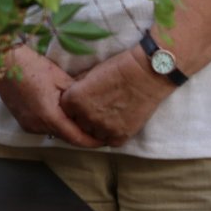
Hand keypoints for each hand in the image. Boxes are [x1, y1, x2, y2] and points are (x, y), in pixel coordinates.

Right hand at [0, 44, 102, 147]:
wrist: (1, 62)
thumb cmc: (30, 66)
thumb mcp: (59, 77)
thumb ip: (76, 96)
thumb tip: (91, 105)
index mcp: (50, 117)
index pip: (77, 138)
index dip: (93, 142)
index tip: (106, 140)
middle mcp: (38, 126)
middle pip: (66, 137)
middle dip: (81, 134)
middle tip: (97, 127)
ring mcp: (28, 125)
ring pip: (54, 132)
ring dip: (66, 127)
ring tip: (80, 118)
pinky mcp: (22, 120)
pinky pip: (43, 126)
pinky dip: (54, 122)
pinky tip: (59, 111)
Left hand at [59, 47, 173, 146]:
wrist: (145, 75)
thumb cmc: (117, 69)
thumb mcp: (90, 73)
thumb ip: (77, 87)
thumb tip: (70, 95)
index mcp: (75, 100)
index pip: (64, 110)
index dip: (72, 107)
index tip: (80, 103)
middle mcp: (86, 116)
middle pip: (77, 124)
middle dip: (83, 118)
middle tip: (95, 109)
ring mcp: (103, 128)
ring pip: (93, 135)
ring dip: (97, 128)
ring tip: (106, 116)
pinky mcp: (120, 136)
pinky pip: (109, 141)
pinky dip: (111, 134)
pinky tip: (116, 123)